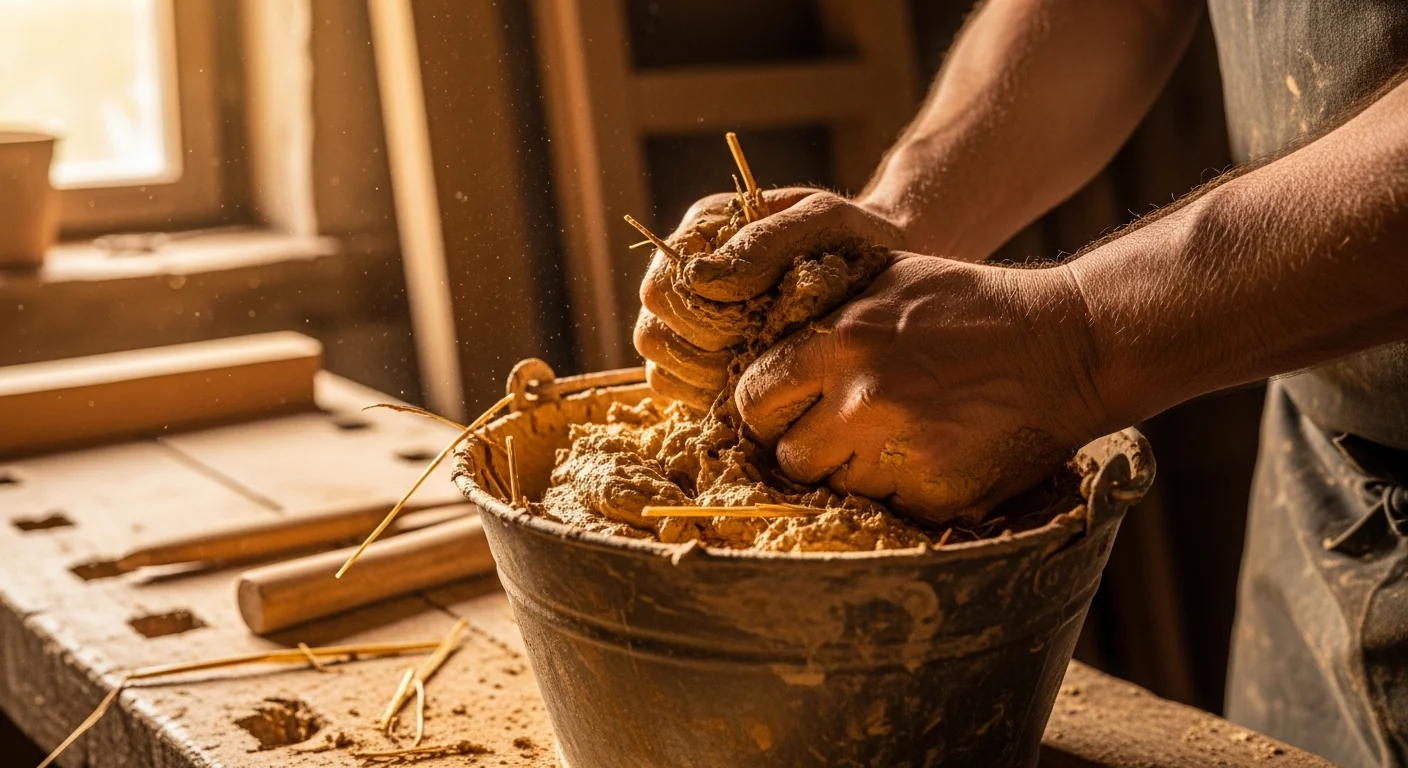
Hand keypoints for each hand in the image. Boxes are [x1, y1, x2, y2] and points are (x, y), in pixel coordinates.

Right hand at [636, 188, 907, 407]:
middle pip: (653, 333)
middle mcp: (685, 273)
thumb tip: (697, 278)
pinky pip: (678, 389)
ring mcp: (690, 316)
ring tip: (757, 367)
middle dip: (703, 354)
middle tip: (756, 352)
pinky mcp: (704, 354)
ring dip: (705, 379)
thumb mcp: (821, 222)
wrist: (881, 264)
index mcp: (703, 231)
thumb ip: (762, 244)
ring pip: (660, 366)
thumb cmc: (853, 236)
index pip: (661, 288)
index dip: (697, 319)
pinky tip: (752, 383)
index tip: (751, 322)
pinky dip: (707, 396)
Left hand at [734, 255, 1112, 524]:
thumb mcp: (889, 280)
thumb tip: (764, 344)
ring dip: (856, 469)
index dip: (768, 408)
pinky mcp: (935, 494)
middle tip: (843, 427)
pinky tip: (932, 452)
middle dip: (809, 444)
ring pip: (836, 486)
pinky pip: (889, 508)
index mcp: (839, 343)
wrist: (1067, 346)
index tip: (787, 408)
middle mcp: (860, 401)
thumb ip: (823, 313)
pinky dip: (903, 490)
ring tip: (897, 435)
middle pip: (790, 456)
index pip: (755, 399)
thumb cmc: (973, 306)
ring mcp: (899, 454)